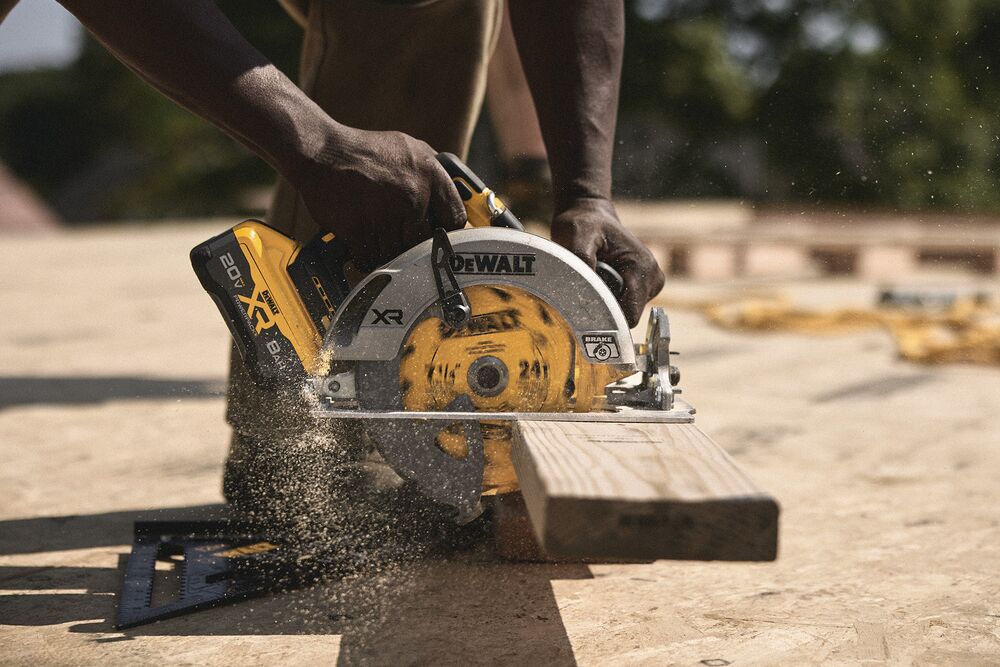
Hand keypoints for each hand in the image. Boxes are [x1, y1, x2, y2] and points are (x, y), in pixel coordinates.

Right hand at [295, 123, 466, 271]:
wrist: (321, 151)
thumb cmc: (364, 151)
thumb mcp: (409, 149)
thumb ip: (433, 174)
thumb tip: (451, 200)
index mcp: (430, 175)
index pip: (456, 219)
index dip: (447, 233)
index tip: (439, 240)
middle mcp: (413, 196)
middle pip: (425, 244)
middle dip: (413, 245)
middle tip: (399, 240)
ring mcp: (387, 214)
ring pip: (398, 255)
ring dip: (387, 253)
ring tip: (376, 237)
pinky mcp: (360, 229)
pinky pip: (371, 260)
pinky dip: (365, 258)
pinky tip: (361, 244)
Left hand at [551, 197, 664, 326]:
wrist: (591, 215)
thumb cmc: (584, 224)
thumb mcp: (578, 237)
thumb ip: (583, 261)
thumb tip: (585, 289)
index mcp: (642, 266)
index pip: (630, 313)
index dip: (608, 319)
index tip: (586, 314)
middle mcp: (652, 276)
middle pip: (628, 315)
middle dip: (606, 307)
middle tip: (588, 285)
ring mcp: (651, 282)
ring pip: (626, 312)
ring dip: (607, 302)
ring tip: (595, 278)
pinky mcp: (644, 286)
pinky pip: (625, 306)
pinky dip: (611, 299)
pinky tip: (601, 280)